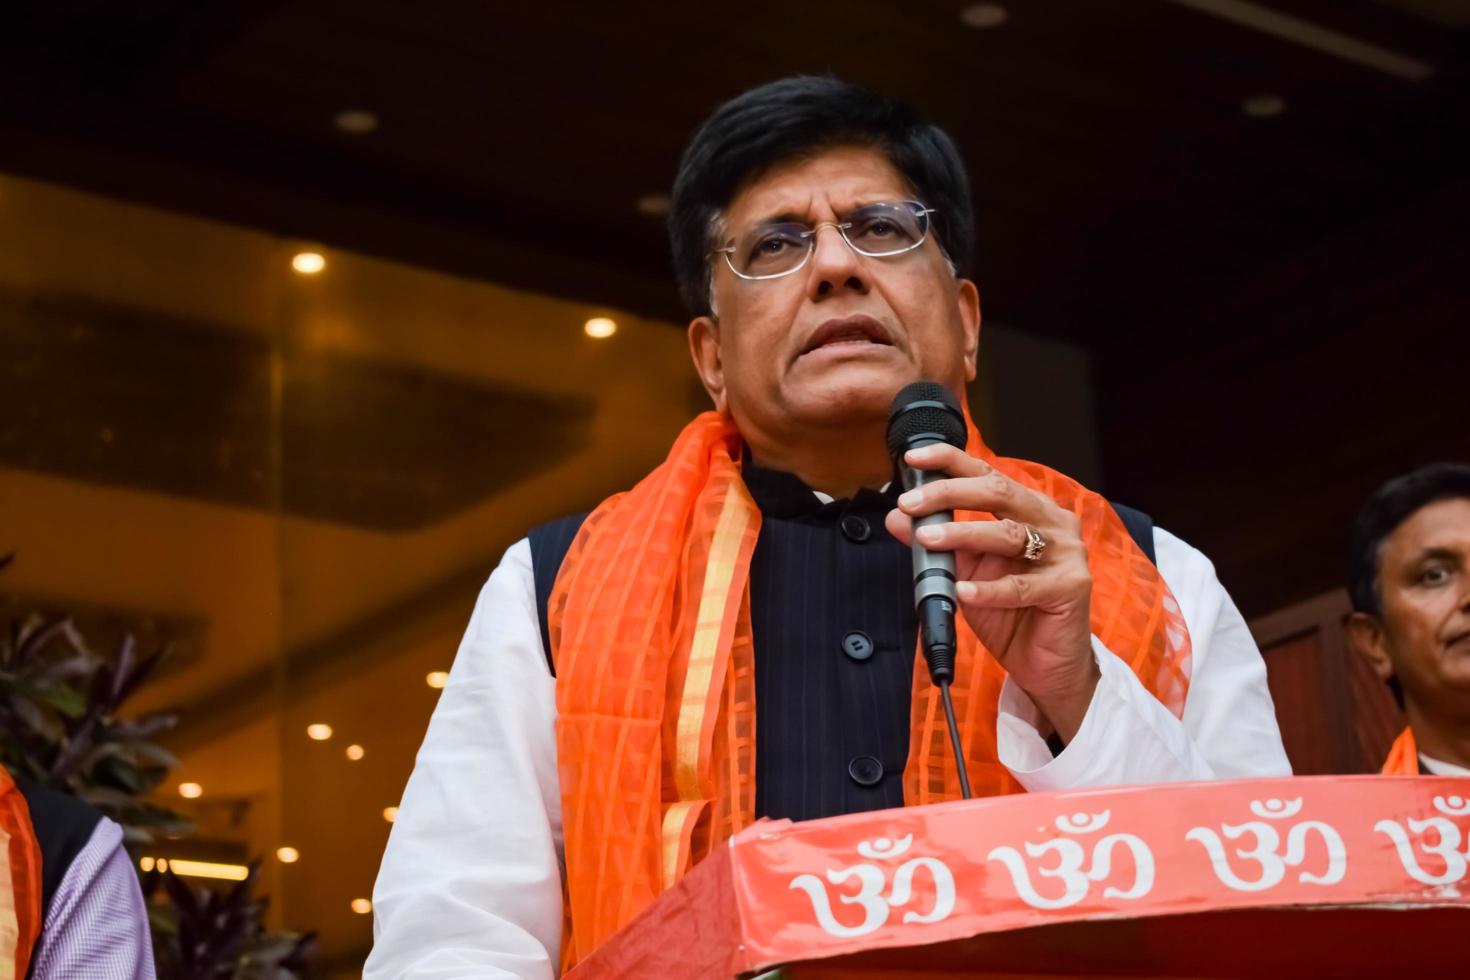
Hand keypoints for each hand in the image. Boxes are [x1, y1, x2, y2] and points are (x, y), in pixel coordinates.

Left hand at [885, 443, 1099, 740]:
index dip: (950, 461)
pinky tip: (963, 592)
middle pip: (998, 492)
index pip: (988, 474)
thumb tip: (898, 519)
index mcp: (1028, 509)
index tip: (913, 458)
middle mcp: (1051, 522)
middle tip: (911, 503)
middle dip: (948, 493)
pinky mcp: (1070, 588)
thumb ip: (937, 544)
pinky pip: (1022, 586)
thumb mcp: (966, 573)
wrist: (1046, 663)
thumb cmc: (1011, 612)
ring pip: (1009, 534)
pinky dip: (989, 589)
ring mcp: (1066, 553)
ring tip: (927, 539)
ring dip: (962, 533)